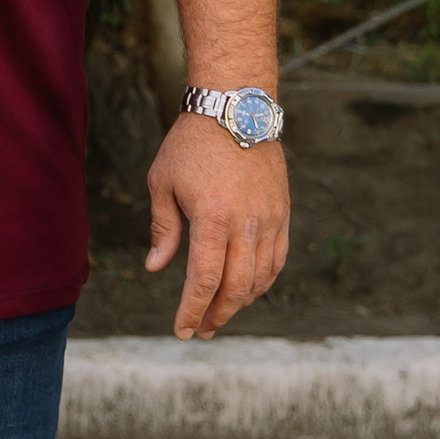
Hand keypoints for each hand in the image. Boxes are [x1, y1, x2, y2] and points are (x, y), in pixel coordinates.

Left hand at [144, 113, 289, 336]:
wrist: (235, 108)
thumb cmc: (191, 144)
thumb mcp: (163, 182)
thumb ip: (164, 229)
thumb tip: (156, 268)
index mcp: (213, 219)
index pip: (205, 280)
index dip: (193, 310)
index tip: (182, 330)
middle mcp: (246, 224)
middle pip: (235, 287)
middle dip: (216, 315)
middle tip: (200, 330)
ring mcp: (269, 220)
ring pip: (260, 278)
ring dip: (240, 303)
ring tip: (219, 314)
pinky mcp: (282, 213)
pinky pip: (277, 260)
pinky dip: (263, 282)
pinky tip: (247, 291)